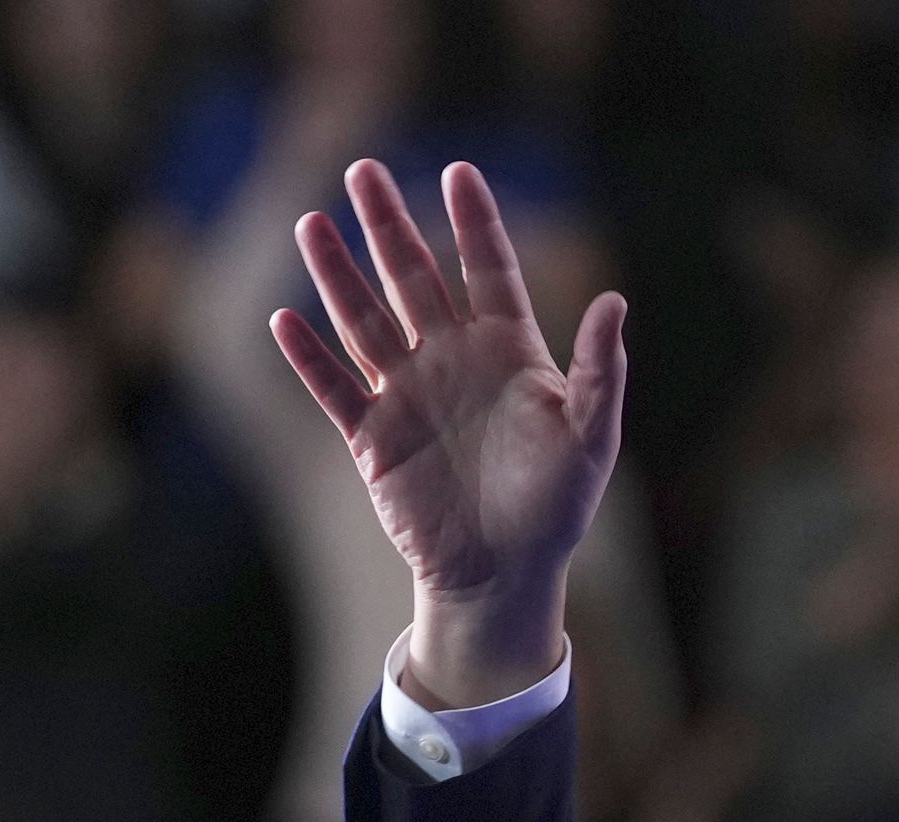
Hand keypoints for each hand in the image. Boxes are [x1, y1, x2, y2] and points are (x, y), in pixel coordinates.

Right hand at [274, 158, 625, 707]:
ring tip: (313, 223)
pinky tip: (284, 320)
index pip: (488, 270)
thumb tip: (614, 300)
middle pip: (414, 278)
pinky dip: (309, 358)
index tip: (458, 172)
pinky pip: (335, 389)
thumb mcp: (591, 438)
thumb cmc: (556, 508)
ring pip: (365, 320)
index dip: (473, 223)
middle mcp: (451, 360)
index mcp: (507, 351)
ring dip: (338, 275)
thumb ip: (601, 370)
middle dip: (387, 225)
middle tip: (364, 169)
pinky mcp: (373, 439)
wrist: (505, 574)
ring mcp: (407, 395)